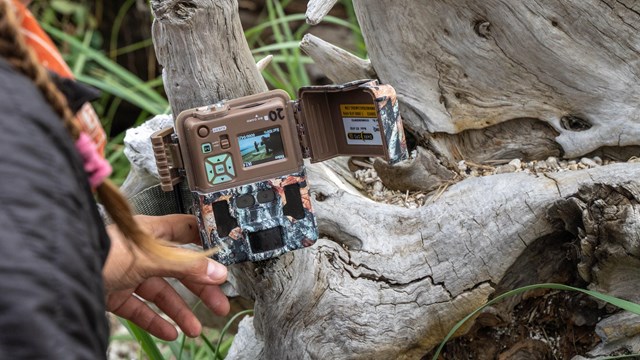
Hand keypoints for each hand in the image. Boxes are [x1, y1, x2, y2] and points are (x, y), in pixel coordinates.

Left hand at [103, 214, 229, 340]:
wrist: (62, 271)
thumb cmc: (102, 251)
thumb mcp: (152, 258)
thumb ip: (186, 267)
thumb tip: (217, 272)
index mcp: (153, 232)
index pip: (186, 232)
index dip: (206, 243)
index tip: (225, 256)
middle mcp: (142, 251)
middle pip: (179, 269)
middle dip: (200, 287)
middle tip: (219, 301)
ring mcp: (128, 273)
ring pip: (161, 292)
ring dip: (180, 310)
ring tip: (195, 327)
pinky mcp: (115, 293)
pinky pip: (141, 308)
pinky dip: (156, 320)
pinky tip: (170, 332)